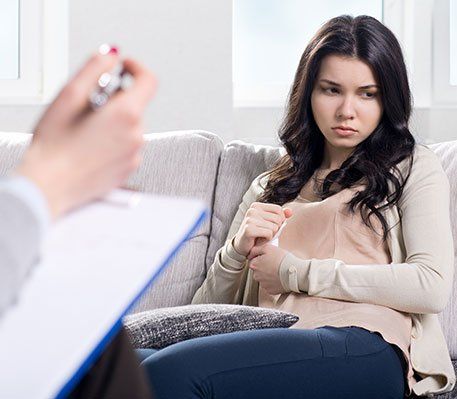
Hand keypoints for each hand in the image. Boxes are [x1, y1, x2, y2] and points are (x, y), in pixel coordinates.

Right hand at [16, 46, 155, 217]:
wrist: (50, 185)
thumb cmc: (55, 147)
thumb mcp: (69, 96)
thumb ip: (94, 69)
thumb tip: (111, 57)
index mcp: (126, 114)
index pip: (149, 80)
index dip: (136, 68)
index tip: (123, 67)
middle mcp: (136, 135)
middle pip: (135, 105)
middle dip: (115, 100)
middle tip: (88, 107)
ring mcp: (134, 155)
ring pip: (130, 126)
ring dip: (113, 122)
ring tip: (86, 132)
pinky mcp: (129, 169)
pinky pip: (127, 146)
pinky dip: (114, 141)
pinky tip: (91, 148)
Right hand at [233, 203, 291, 256]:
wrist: (242, 246)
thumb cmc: (256, 234)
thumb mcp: (268, 223)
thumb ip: (280, 216)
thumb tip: (290, 212)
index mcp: (256, 206)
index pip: (278, 210)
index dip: (280, 220)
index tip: (270, 226)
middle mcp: (252, 210)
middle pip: (278, 219)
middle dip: (275, 229)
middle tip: (264, 233)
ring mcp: (249, 219)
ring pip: (274, 227)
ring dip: (271, 235)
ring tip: (261, 237)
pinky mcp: (249, 229)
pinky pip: (269, 234)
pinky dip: (267, 239)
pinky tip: (259, 240)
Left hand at [248, 244, 287, 294]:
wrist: (295, 273)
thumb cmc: (282, 259)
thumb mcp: (268, 248)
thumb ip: (256, 249)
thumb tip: (251, 252)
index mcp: (254, 265)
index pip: (253, 261)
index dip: (262, 258)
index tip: (269, 258)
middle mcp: (256, 276)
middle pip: (258, 270)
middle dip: (264, 267)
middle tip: (275, 264)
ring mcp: (263, 284)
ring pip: (264, 278)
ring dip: (269, 275)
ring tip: (278, 271)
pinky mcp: (270, 291)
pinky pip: (270, 285)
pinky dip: (274, 282)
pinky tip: (280, 277)